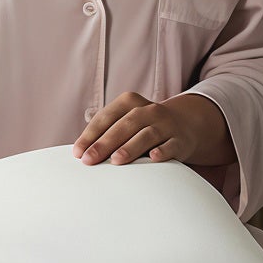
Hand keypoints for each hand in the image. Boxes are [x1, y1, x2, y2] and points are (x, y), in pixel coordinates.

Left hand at [74, 91, 230, 166]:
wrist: (184, 125)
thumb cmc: (144, 127)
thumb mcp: (126, 121)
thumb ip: (105, 132)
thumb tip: (79, 151)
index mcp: (130, 102)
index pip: (106, 116)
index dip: (91, 134)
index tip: (78, 153)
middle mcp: (149, 110)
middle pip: (125, 125)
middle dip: (105, 143)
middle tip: (89, 160)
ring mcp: (166, 124)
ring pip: (147, 134)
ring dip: (131, 147)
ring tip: (116, 160)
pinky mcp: (180, 140)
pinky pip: (171, 145)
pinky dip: (163, 150)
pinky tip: (153, 157)